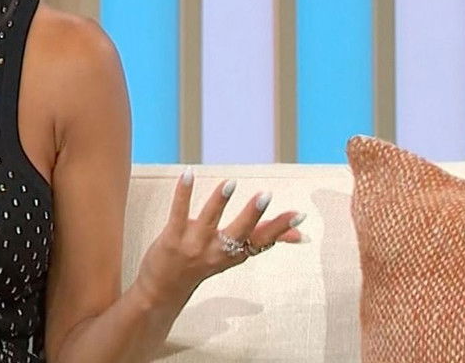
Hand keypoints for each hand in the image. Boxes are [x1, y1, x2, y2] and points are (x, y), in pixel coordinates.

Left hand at [132, 170, 305, 305]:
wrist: (163, 291)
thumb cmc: (203, 265)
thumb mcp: (235, 255)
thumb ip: (263, 239)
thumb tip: (301, 234)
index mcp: (235, 255)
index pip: (263, 241)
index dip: (281, 229)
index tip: (300, 215)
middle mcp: (218, 252)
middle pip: (240, 233)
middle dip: (253, 215)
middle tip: (266, 195)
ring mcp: (194, 245)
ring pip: (209, 220)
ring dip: (220, 201)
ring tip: (231, 182)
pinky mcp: (172, 238)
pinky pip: (179, 212)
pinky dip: (183, 192)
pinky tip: (188, 173)